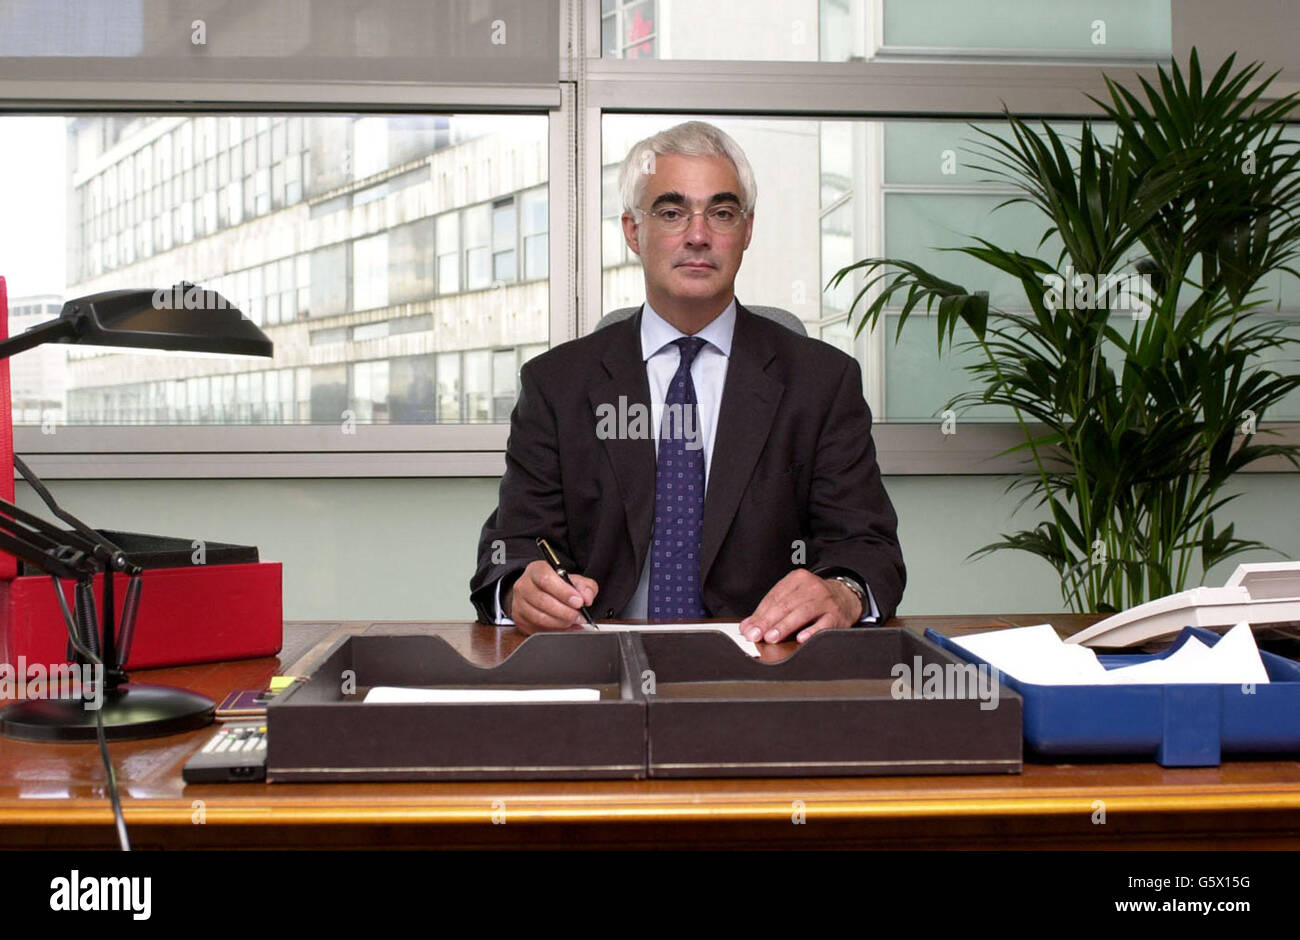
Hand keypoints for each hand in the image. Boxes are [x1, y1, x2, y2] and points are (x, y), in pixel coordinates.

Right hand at [504, 560, 598, 634]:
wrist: (541, 592)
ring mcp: (519, 603)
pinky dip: (554, 631)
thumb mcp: (575, 580)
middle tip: (580, 616)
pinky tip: (566, 628)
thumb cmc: (558, 585)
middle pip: (543, 601)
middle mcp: (524, 585)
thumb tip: (586, 598)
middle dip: (565, 612)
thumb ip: (585, 586)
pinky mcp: (519, 619)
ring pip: (539, 617)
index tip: (579, 602)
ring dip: (560, 623)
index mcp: (536, 570)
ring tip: (574, 621)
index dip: (564, 592)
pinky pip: (537, 629)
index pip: (546, 580)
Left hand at [739, 569, 861, 644]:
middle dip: (768, 621)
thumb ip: (769, 610)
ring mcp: (825, 600)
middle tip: (755, 635)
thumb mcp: (792, 597)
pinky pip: (823, 625)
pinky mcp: (836, 615)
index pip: (774, 597)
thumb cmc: (813, 599)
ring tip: (771, 637)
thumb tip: (747, 627)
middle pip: (786, 604)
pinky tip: (800, 639)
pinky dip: (811, 632)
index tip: (748, 629)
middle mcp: (812, 587)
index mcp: (797, 579)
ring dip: (784, 626)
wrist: (845, 597)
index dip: (759, 614)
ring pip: (802, 613)